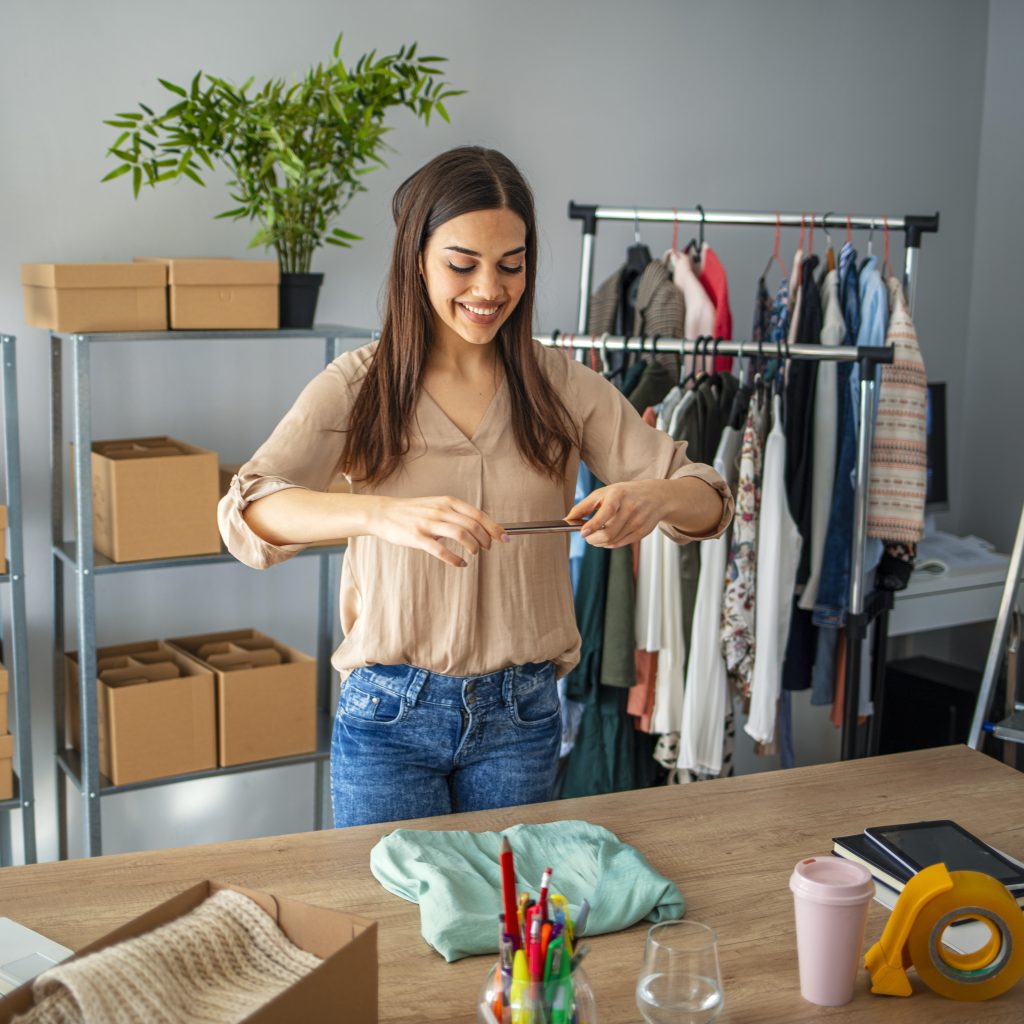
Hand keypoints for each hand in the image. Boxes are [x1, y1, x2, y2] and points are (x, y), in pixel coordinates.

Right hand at [372, 495, 508, 567]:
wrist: (384, 513)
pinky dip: (454, 559)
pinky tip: (460, 564)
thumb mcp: (437, 505)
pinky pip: (440, 550)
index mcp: (448, 502)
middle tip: (488, 548)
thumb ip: (456, 514)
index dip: (494, 527)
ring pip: (461, 535)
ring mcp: (429, 523)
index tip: (505, 538)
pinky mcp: (417, 537)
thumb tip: (480, 527)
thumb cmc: (413, 512)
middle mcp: (440, 510)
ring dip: (473, 547)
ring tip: (474, 554)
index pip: (478, 514)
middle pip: (473, 525)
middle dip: (486, 539)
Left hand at [567, 480, 668, 548]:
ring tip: (595, 536)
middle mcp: (630, 508)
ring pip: (613, 542)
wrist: (656, 496)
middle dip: (592, 539)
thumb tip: (566, 519)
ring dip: (599, 542)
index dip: (593, 526)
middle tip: (586, 536)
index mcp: (619, 495)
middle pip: (608, 534)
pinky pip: (620, 544)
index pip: (605, 513)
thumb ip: (584, 506)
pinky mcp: (642, 532)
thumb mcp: (604, 493)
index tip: (582, 533)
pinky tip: (607, 537)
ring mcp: (638, 522)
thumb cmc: (624, 493)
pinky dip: (610, 543)